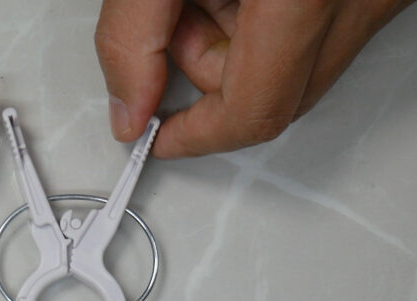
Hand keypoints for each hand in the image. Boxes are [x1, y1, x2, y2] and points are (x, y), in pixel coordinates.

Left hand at [95, 0, 414, 157]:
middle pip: (270, 95)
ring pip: (295, 65)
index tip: (154, 138)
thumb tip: (128, 107)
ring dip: (234, 38)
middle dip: (202, 71)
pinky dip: (269, 18)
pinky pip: (318, 32)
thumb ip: (132, 37)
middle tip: (172, 16)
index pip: (251, 113)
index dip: (192, 136)